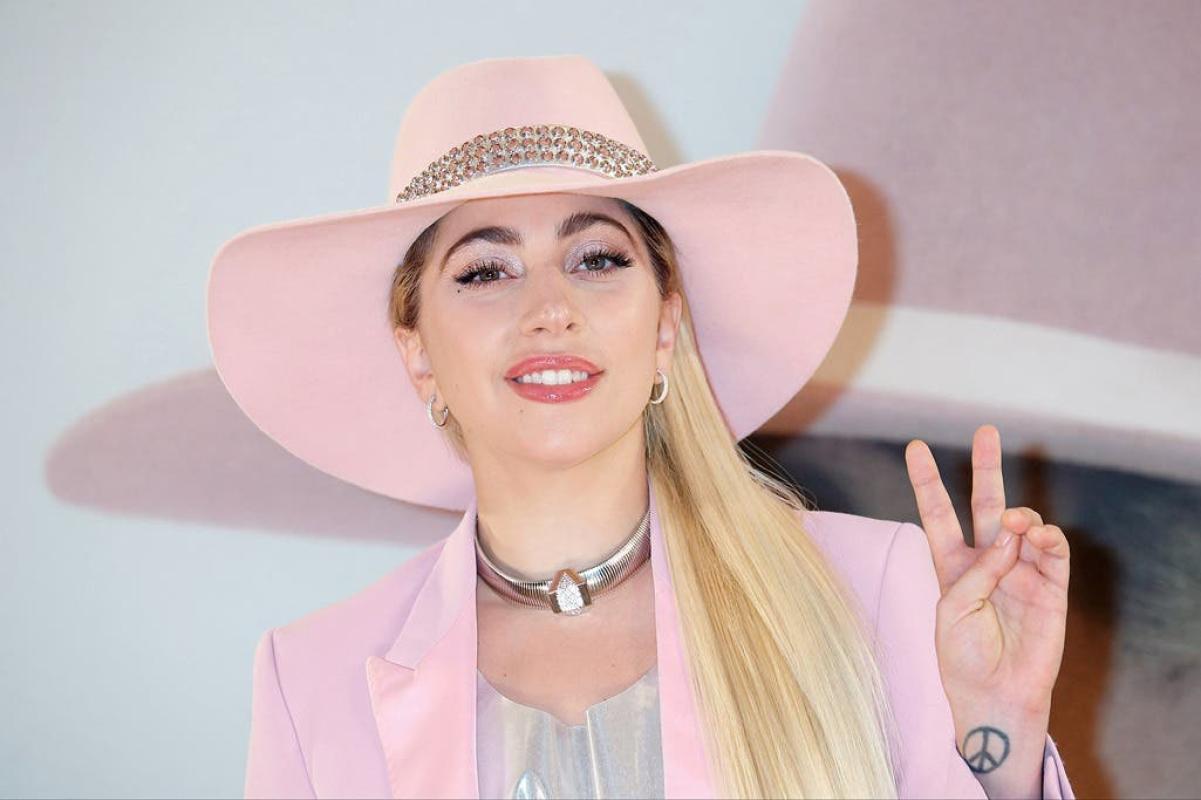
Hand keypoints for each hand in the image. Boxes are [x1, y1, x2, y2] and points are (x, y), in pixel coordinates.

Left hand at [904, 424, 1069, 797]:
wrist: (993, 695)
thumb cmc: (963, 655)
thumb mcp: (954, 608)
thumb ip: (978, 569)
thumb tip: (1012, 534)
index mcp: (952, 564)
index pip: (938, 513)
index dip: (928, 481)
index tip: (915, 447)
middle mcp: (987, 561)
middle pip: (987, 504)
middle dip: (986, 467)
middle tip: (986, 430)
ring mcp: (1020, 571)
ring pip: (1024, 525)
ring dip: (1021, 516)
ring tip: (1018, 522)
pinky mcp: (1050, 588)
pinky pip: (1054, 552)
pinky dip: (1047, 538)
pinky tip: (1038, 535)